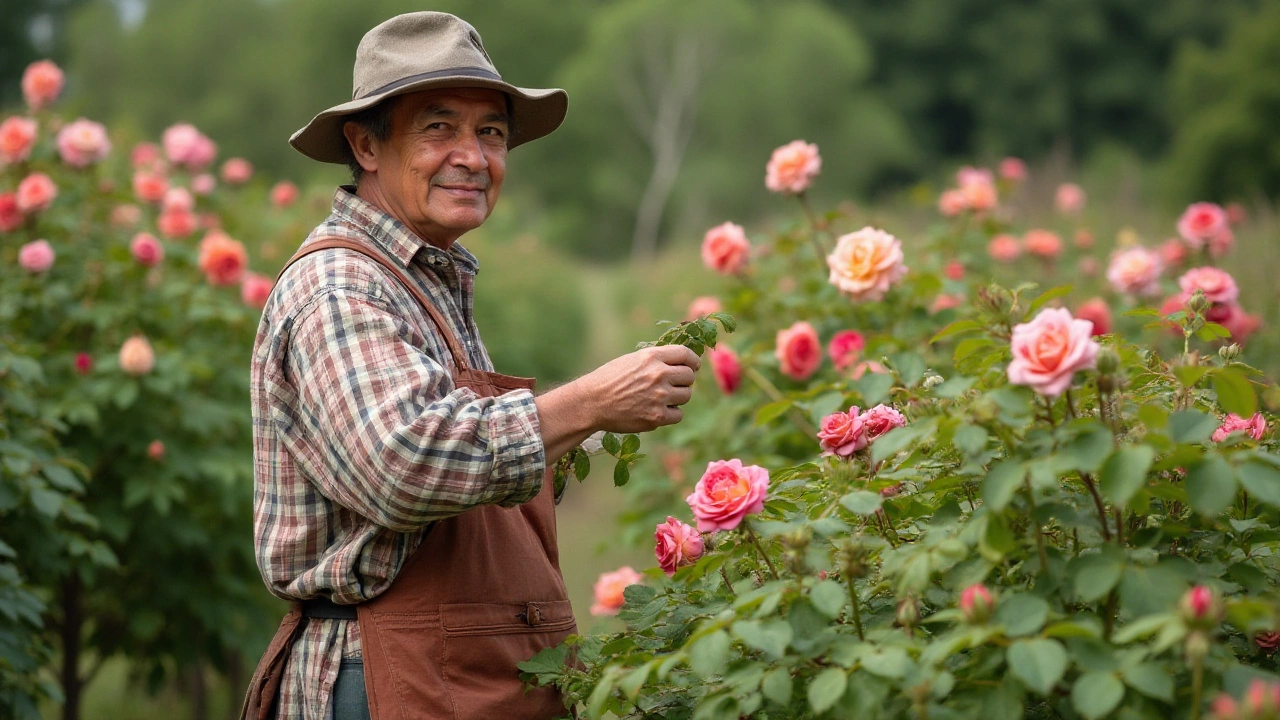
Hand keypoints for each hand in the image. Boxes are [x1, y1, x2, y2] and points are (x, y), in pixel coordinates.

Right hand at [581, 345, 700, 432]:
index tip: (692, 366)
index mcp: (652, 357)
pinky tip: (657, 410)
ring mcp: (659, 396)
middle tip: (673, 385)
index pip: (686, 354)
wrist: (592, 402)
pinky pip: (678, 415)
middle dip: (684, 380)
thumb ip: (656, 360)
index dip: (692, 360)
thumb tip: (681, 363)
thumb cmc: (610, 379)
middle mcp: (658, 374)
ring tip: (661, 398)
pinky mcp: (657, 417)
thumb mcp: (632, 360)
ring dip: (678, 397)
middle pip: (689, 376)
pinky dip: (671, 414)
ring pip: (686, 395)